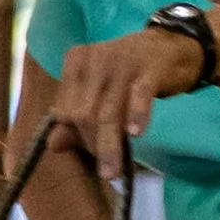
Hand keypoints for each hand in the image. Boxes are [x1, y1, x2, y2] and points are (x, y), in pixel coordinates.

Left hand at [48, 26, 203, 180]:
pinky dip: (136, 115)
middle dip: (92, 143)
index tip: (90, 148)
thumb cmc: (125, 75)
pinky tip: (136, 133)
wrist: (167, 47)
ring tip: (113, 172)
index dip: (75, 135)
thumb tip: (52, 145)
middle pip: (84, 113)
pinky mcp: (149, 69)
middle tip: (106, 163)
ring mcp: (121, 62)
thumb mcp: (96, 93)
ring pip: (108, 112)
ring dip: (110, 146)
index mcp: (76, 61)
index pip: (65, 109)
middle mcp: (95, 58)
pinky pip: (139, 95)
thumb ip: (73, 119)